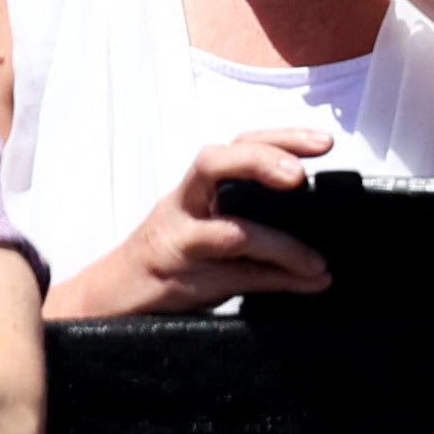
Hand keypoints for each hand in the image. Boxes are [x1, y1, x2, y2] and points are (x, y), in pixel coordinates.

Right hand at [49, 130, 332, 315]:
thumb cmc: (168, 257)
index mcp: (194, 189)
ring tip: (317, 261)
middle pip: (213, 165)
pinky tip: (309, 282)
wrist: (112, 295)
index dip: (277, 138)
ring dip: (282, 245)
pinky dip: (279, 281)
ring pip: (230, 232)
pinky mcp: (181, 279)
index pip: (234, 147)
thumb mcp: (206, 231)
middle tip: (298, 176)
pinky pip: (236, 278)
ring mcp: (179, 242)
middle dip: (258, 161)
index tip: (322, 142)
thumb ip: (251, 224)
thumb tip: (321, 240)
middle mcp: (183, 206)